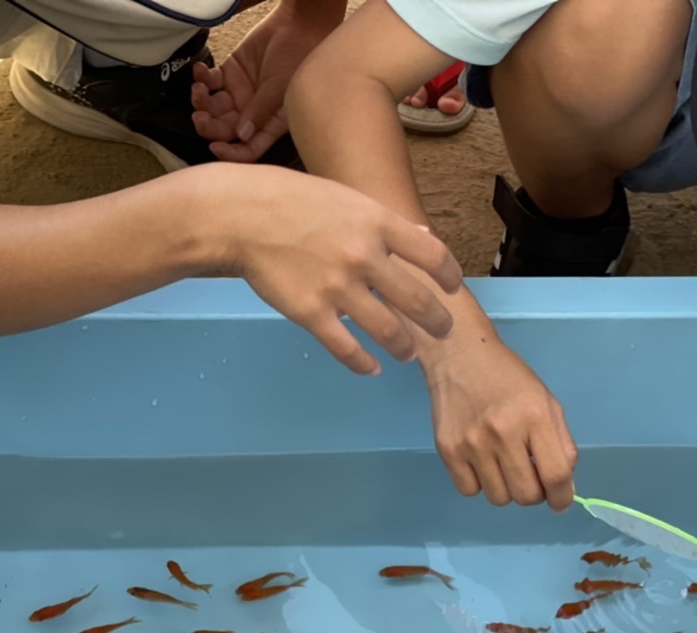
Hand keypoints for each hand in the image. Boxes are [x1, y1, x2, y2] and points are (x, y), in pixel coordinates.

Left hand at [192, 3, 341, 162]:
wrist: (296, 26)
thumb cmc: (299, 59)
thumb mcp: (281, 89)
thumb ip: (260, 111)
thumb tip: (241, 136)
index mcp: (269, 124)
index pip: (249, 148)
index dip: (232, 153)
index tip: (215, 147)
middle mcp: (252, 113)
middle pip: (225, 129)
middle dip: (209, 126)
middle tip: (199, 117)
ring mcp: (239, 93)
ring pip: (213, 107)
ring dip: (201, 102)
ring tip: (198, 90)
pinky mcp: (229, 73)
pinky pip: (210, 82)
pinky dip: (201, 78)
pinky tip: (199, 71)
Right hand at [225, 165, 462, 372]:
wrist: (243, 216)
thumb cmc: (295, 202)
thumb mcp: (349, 200)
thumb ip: (388, 224)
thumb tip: (426, 240)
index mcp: (376, 223)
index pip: (432, 255)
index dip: (449, 277)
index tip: (452, 289)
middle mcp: (364, 256)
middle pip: (418, 301)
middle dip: (437, 323)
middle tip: (444, 332)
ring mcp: (338, 287)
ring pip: (389, 331)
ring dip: (405, 348)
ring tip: (408, 353)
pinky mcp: (311, 313)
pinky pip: (347, 349)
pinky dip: (365, 364)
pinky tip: (373, 367)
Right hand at [423, 339, 576, 509]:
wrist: (459, 355)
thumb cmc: (508, 378)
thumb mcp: (546, 402)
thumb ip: (561, 443)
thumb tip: (564, 486)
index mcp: (534, 417)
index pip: (555, 475)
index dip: (562, 497)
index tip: (560, 501)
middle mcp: (503, 432)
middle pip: (526, 495)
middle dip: (534, 493)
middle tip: (529, 475)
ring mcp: (471, 444)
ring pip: (499, 498)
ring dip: (507, 488)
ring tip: (503, 463)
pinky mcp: (447, 450)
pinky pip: (469, 490)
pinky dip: (479, 483)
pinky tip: (481, 461)